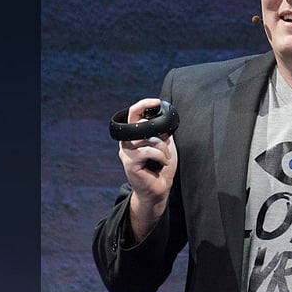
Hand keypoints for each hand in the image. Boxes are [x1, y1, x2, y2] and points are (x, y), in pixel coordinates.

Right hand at [117, 98, 177, 239]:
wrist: (159, 190)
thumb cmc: (162, 167)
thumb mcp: (165, 145)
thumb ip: (160, 132)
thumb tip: (162, 118)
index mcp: (133, 136)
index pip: (133, 114)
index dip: (143, 105)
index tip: (156, 101)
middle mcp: (126, 142)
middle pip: (141, 124)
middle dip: (160, 135)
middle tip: (166, 147)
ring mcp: (125, 152)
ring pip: (149, 139)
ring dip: (163, 149)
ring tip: (164, 159)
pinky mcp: (129, 162)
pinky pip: (148, 150)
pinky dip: (160, 156)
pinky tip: (161, 164)